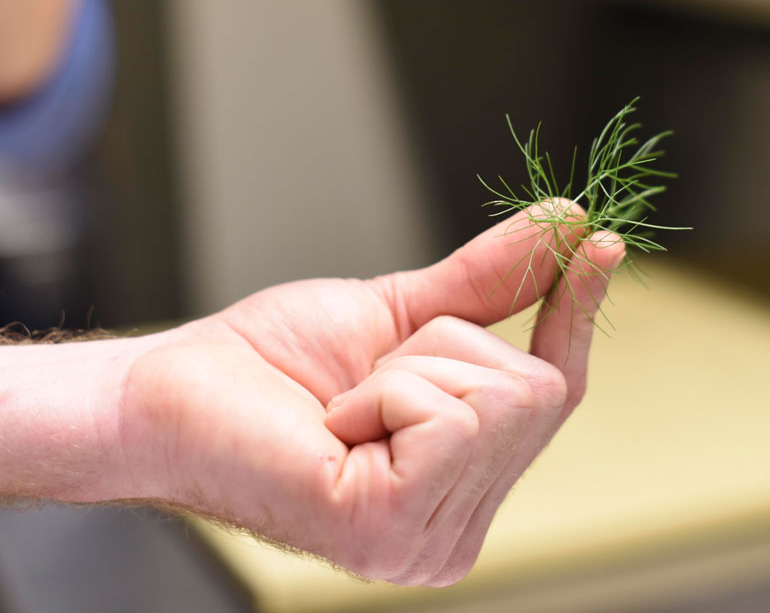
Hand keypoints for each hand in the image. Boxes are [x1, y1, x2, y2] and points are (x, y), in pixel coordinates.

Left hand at [122, 203, 624, 585]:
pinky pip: (444, 412)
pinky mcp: (389, 529)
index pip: (555, 395)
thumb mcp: (395, 314)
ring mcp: (429, 543)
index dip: (576, 312)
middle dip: (445, 345)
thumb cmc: (269, 364)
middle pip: (537, 389)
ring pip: (500, 395)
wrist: (169, 392)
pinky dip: (384, 387)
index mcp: (459, 487)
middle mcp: (456, 531)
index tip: (601, 240)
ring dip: (408, 365)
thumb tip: (564, 225)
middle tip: (367, 373)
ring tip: (344, 402)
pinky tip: (334, 422)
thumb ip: (484, 283)